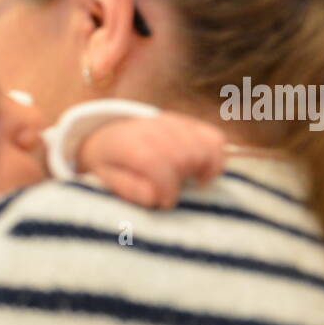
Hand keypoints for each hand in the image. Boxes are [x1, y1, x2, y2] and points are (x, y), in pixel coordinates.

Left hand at [75, 111, 225, 208]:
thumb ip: (128, 189)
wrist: (109, 134)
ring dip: (201, 170)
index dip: (166, 187)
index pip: (156, 161)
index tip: (165, 203)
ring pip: (204, 147)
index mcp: (128, 143)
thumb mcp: (107, 179)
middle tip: (172, 192)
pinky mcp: (189, 122)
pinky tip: (202, 172)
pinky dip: (216, 158)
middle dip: (182, 180)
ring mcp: (173, 121)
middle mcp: (153, 127)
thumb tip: (154, 196)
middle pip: (184, 155)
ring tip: (188, 181)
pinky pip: (215, 139)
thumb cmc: (110, 164)